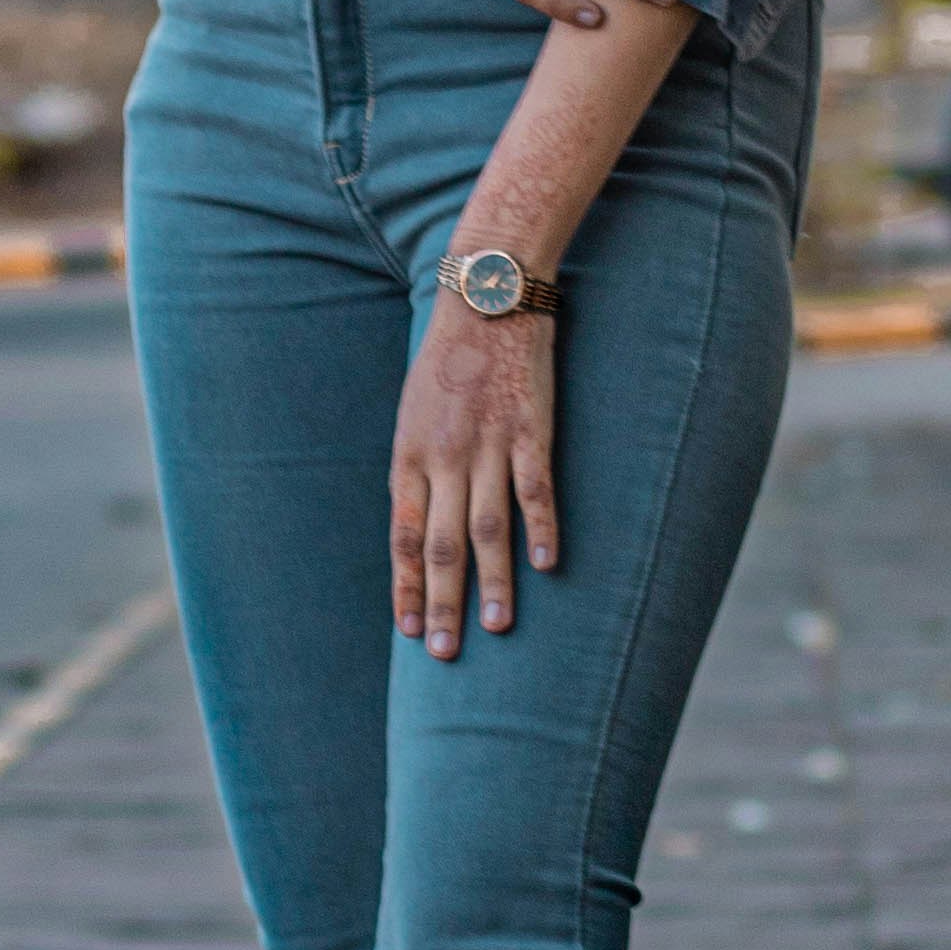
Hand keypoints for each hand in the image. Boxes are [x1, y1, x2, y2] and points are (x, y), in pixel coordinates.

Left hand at [393, 292, 557, 658]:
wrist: (487, 298)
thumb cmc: (448, 360)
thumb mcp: (413, 416)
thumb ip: (417, 472)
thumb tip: (415, 526)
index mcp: (410, 457)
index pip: (403, 537)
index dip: (407, 586)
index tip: (411, 630)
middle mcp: (444, 457)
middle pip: (442, 544)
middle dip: (443, 601)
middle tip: (445, 651)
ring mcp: (488, 445)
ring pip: (487, 526)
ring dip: (492, 581)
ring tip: (497, 626)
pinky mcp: (531, 428)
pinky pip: (535, 488)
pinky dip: (541, 529)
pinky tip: (547, 567)